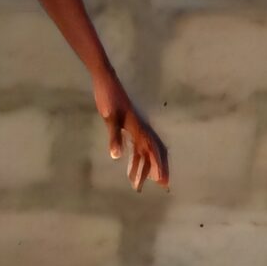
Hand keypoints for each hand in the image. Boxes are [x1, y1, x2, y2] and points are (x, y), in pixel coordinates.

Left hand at [92, 70, 168, 190]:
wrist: (105, 80)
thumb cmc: (108, 98)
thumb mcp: (109, 118)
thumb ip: (114, 137)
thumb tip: (117, 158)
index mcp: (137, 128)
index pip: (150, 150)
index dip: (157, 165)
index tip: (161, 180)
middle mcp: (139, 128)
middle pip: (150, 152)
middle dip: (156, 168)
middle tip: (160, 185)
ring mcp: (133, 125)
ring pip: (143, 148)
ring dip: (145, 163)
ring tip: (144, 179)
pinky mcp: (126, 123)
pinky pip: (136, 142)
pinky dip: (137, 154)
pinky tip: (132, 161)